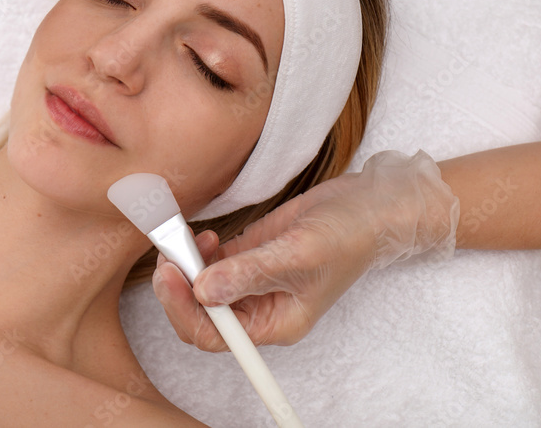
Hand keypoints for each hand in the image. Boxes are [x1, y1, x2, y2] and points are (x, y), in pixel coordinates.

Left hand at [153, 150, 459, 349]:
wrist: (370, 205)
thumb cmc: (348, 234)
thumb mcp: (298, 252)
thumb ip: (250, 272)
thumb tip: (203, 289)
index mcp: (275, 323)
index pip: (216, 335)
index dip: (186, 310)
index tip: (171, 276)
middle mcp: (259, 308)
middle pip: (201, 314)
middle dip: (179, 287)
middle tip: (170, 253)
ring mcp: (251, 282)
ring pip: (201, 287)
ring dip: (185, 266)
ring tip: (185, 238)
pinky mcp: (248, 256)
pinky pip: (210, 263)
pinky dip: (197, 250)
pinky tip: (202, 234)